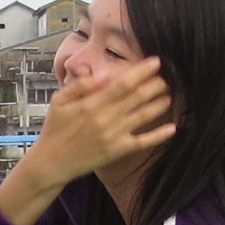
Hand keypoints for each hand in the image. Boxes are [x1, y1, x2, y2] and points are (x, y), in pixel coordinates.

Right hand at [0, 54, 173, 224]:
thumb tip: (95, 74)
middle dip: (155, 84)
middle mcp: (106, 118)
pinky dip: (158, 135)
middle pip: (137, 97)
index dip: (141, 72)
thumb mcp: (58, 101)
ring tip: (170, 95)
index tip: (155, 62)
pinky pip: (142, 142)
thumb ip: (78, 85)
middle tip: (167, 76)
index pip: (122, 83)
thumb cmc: (54, 130)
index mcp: (91, 104)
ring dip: (159, 104)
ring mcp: (114, 135)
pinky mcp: (118, 150)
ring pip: (143, 116)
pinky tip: (172, 128)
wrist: (52, 162)